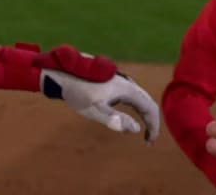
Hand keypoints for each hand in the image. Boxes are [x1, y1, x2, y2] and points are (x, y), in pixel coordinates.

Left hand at [41, 67, 160, 142]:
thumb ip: (115, 120)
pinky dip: (134, 108)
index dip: (154, 126)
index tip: (149, 142)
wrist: (61, 73)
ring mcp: (120, 80)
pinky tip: (125, 116)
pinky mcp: (112, 81)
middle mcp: (126, 82)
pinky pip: (130, 96)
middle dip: (151, 121)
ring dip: (143, 114)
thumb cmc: (77, 92)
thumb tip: (136, 128)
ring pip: (139, 98)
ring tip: (140, 131)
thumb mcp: (94, 109)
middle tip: (147, 140)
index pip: (150, 108)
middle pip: (147, 102)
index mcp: (127, 88)